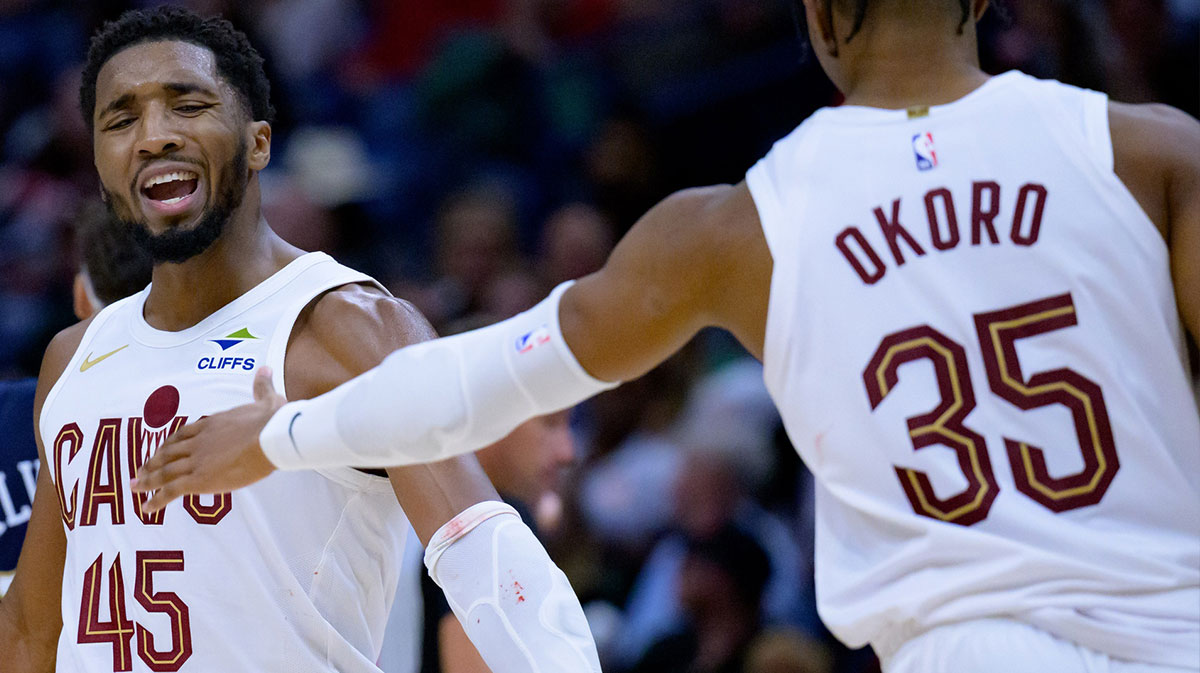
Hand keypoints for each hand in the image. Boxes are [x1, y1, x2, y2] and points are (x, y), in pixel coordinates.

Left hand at [131, 366, 285, 511]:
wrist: (270, 437)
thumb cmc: (271, 421)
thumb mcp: (267, 399)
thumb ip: (262, 386)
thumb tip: (265, 369)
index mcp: (211, 424)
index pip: (183, 434)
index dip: (170, 444)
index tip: (162, 449)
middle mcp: (198, 441)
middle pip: (168, 453)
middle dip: (152, 462)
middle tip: (140, 471)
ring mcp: (196, 460)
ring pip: (165, 472)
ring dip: (148, 480)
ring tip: (136, 488)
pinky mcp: (198, 479)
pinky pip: (171, 491)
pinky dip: (156, 500)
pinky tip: (146, 508)